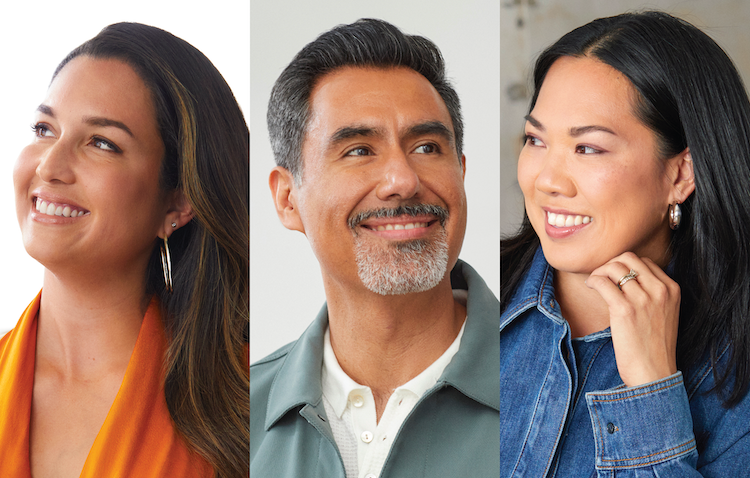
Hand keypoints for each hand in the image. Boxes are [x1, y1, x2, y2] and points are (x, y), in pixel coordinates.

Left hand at [585, 252, 679, 386]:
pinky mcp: (625, 310)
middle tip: (602, 278)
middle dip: (611, 264)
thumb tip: (625, 277)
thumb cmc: (654, 346)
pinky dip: (593, 280)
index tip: (614, 277)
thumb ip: (652, 293)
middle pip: (628, 258)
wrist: (654, 373)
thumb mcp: (663, 313)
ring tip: (595, 283)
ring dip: (600, 272)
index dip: (625, 266)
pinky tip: (590, 287)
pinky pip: (603, 282)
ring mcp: (643, 299)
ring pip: (614, 267)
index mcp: (672, 289)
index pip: (644, 261)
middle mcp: (660, 290)